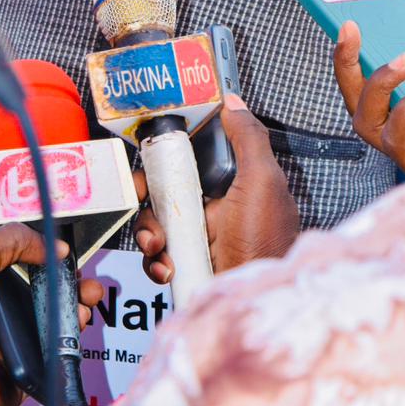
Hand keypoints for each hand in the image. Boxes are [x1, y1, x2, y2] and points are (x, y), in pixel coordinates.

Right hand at [133, 96, 298, 282]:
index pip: (192, 159)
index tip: (149, 154)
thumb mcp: (262, 181)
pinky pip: (157, 255)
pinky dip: (155, 260)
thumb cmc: (265, 240)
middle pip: (166, 189)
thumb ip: (248, 138)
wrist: (254, 304)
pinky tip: (167, 267)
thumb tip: (232, 101)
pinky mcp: (186, 264)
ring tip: (157, 244)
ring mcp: (198, 238)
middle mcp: (214, 208)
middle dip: (147, 194)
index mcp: (233, 184)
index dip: (167, 155)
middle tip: (139, 198)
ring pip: (156, 221)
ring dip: (148, 230)